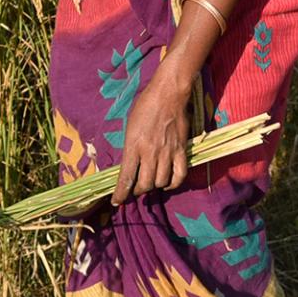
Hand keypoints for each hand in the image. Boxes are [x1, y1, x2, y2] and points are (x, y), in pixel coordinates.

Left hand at [111, 71, 190, 205]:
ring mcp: (167, 153)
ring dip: (154, 187)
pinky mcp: (181, 151)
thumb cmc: (145, 107)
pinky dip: (173, 184)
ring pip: (160, 182)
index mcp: (133, 146)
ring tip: (150, 183)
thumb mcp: (129, 126)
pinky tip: (168, 184)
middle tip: (135, 189)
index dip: (121, 193)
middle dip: (138, 191)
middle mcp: (149, 152)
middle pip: (144, 184)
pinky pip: (179, 176)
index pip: (126, 177)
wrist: (168, 95)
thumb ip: (130, 147)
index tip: (117, 201)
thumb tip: (129, 165)